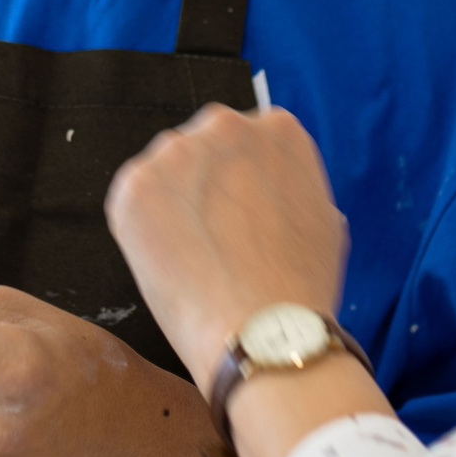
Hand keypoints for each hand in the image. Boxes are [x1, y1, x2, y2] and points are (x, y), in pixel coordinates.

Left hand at [104, 104, 349, 388]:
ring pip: (165, 173)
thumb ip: (292, 187)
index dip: (241, 184)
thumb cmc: (300, 287)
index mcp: (277, 129)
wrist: (263, 332)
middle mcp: (226, 124)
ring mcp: (177, 151)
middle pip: (202, 149)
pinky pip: (133, 201)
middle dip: (203, 185)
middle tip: (215, 239)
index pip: (246, 142)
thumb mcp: (323, 218)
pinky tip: (170, 262)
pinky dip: (142, 230)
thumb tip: (271, 188)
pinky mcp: (136, 184)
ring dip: (171, 205)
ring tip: (195, 257)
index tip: (243, 216)